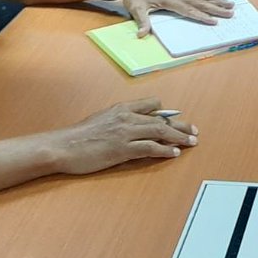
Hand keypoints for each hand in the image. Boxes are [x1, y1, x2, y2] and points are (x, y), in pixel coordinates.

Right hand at [54, 98, 198, 174]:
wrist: (64, 146)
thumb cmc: (79, 136)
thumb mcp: (102, 119)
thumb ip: (120, 120)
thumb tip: (134, 126)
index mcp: (121, 108)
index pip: (152, 104)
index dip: (165, 112)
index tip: (175, 119)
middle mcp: (126, 117)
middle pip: (161, 119)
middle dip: (180, 125)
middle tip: (194, 131)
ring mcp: (126, 133)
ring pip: (160, 132)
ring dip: (179, 137)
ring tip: (191, 142)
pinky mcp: (123, 149)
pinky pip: (150, 148)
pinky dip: (165, 150)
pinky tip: (174, 154)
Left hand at [108, 0, 234, 35]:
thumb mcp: (135, 9)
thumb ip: (142, 22)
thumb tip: (142, 35)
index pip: (188, 10)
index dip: (202, 16)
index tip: (214, 21)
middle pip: (200, 2)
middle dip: (216, 8)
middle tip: (231, 13)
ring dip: (216, 0)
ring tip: (230, 3)